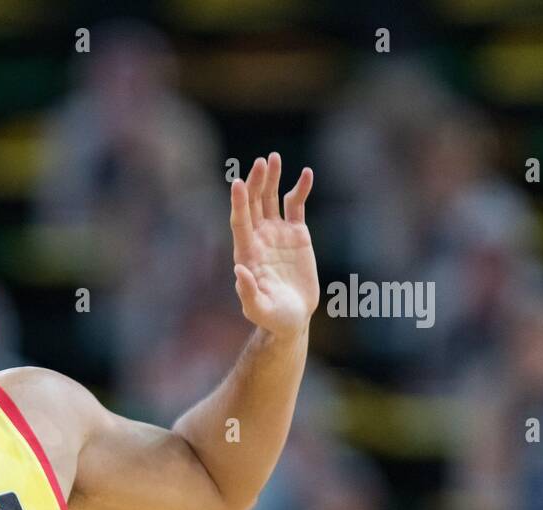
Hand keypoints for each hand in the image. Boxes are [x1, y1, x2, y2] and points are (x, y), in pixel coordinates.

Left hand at [229, 153, 318, 338]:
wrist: (292, 318)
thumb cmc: (272, 317)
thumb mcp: (258, 309)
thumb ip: (248, 292)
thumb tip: (239, 270)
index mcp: (247, 252)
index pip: (240, 222)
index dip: (238, 203)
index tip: (237, 183)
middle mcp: (259, 238)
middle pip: (254, 204)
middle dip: (256, 183)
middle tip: (261, 162)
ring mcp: (277, 233)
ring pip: (272, 199)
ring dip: (272, 179)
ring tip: (273, 158)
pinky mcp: (297, 233)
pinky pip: (296, 205)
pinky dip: (300, 189)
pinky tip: (305, 173)